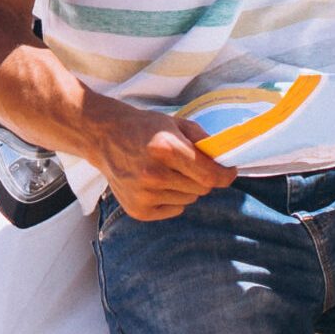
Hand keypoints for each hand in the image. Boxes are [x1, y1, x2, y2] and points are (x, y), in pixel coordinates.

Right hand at [90, 101, 237, 221]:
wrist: (104, 138)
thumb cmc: (143, 128)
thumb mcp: (176, 124)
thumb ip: (202, 141)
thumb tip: (224, 159)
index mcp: (165, 150)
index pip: (210, 175)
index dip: (226, 175)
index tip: (230, 171)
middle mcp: (154, 175)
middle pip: (202, 188)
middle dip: (204, 177)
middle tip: (191, 165)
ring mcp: (144, 195)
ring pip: (189, 199)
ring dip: (186, 187)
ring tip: (167, 171)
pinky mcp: (138, 210)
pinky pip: (174, 210)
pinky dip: (172, 199)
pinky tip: (156, 183)